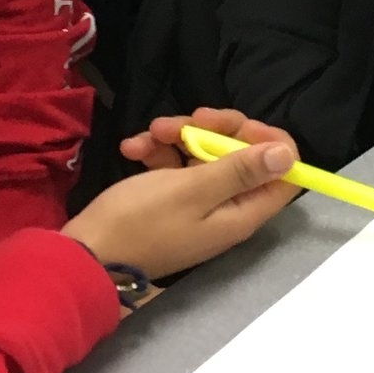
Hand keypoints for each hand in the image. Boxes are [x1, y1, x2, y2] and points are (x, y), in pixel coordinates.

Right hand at [64, 108, 301, 281]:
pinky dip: (157, 152)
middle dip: (214, 129)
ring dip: (178, 136)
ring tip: (149, 133)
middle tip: (189, 118)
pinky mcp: (170, 198)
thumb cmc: (140, 222)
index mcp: (241, 212)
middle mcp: (226, 208)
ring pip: (204, 153)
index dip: (268, 143)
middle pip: (242, 155)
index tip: (240, 126)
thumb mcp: (192, 189)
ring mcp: (197, 203)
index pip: (283, 174)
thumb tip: (289, 156)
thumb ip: (241, 171)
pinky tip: (132, 149)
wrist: (84, 254)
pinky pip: (176, 165)